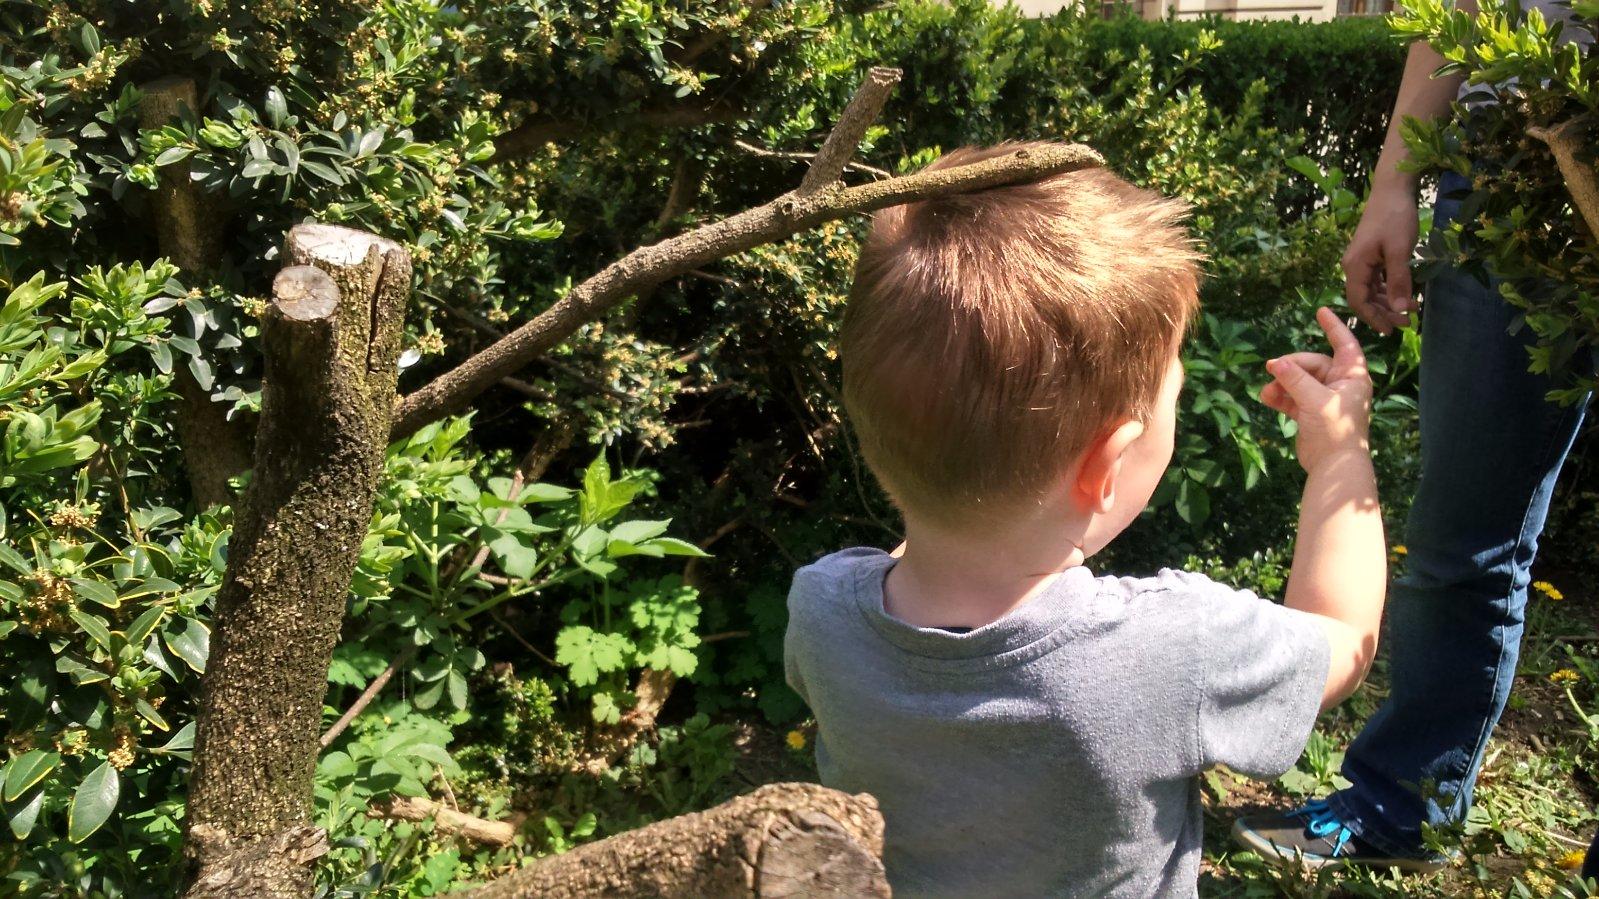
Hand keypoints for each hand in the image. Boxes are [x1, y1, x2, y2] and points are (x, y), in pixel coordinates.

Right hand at [1260, 308, 1372, 473]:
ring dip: (1281, 383)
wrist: (1334, 466)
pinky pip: (1291, 397)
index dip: (1334, 327)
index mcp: (1351, 377)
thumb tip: (1274, 363)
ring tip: (1267, 392)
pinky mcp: (1309, 414)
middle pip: (1311, 364)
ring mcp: (1323, 399)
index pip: (1344, 344)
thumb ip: (1295, 379)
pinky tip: (1266, 399)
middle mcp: (1339, 385)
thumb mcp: (1315, 401)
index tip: (1321, 311)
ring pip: (1298, 381)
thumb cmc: (1335, 430)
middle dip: (1291, 367)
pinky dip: (1279, 397)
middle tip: (1271, 370)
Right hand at [1342, 185, 1418, 334]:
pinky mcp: (1370, 255)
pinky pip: (1376, 279)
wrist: (1393, 189)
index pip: (1359, 301)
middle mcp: (1353, 266)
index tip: (1391, 331)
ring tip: (1410, 312)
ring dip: (1388, 302)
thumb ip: (1399, 281)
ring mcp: (1361, 260)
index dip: (1373, 319)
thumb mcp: (1400, 251)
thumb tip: (1402, 311)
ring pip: (1371, 290)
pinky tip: (1405, 294)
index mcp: (1355, 266)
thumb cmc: (1395, 218)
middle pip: (1364, 298)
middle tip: (1407, 323)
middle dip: (1384, 313)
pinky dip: (1389, 290)